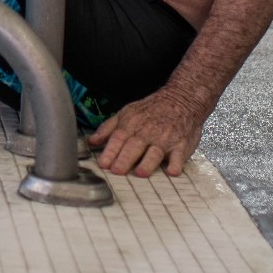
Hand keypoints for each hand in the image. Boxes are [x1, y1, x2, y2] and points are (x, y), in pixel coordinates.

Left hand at [88, 88, 207, 177]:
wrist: (181, 98)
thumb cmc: (151, 109)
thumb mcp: (127, 113)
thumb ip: (108, 128)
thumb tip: (91, 141)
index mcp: (131, 124)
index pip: (118, 138)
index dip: (110, 151)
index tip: (103, 164)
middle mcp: (147, 132)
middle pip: (134, 146)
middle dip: (125, 159)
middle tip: (117, 171)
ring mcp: (165, 138)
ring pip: (155, 152)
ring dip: (148, 163)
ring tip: (140, 173)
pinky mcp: (181, 144)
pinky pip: (179, 155)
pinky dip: (176, 163)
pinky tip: (172, 171)